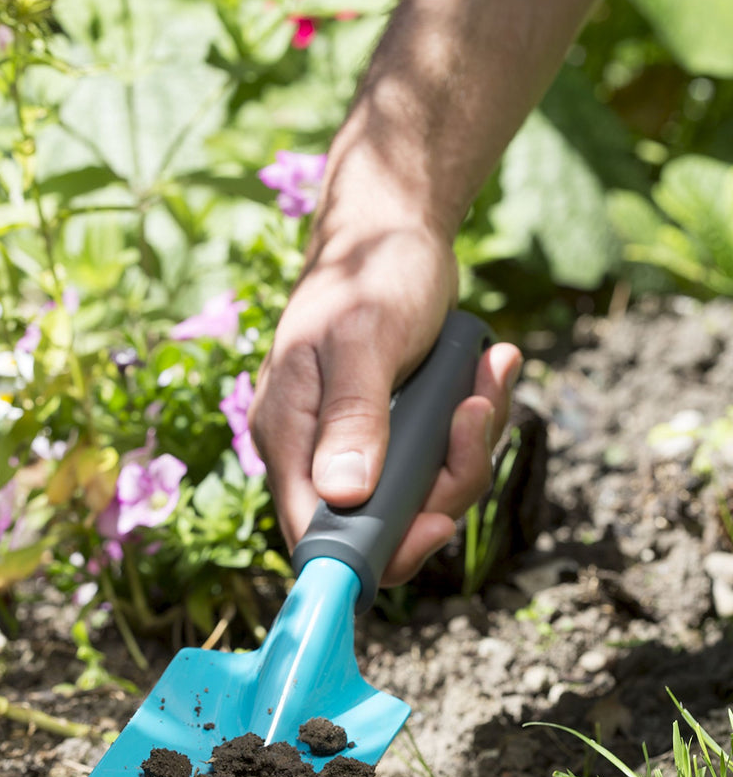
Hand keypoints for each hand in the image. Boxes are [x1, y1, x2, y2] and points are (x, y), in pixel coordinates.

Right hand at [249, 222, 520, 585]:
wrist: (395, 227)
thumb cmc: (369, 271)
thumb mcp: (364, 339)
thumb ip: (353, 417)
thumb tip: (344, 495)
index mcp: (287, 434)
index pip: (316, 533)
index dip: (377, 549)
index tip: (437, 524)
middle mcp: (315, 451)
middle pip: (384, 524)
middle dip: (446, 483)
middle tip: (474, 416)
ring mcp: (357, 444)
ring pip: (423, 494)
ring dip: (470, 445)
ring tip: (488, 375)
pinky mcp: (395, 432)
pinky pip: (442, 459)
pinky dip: (474, 424)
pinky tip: (489, 369)